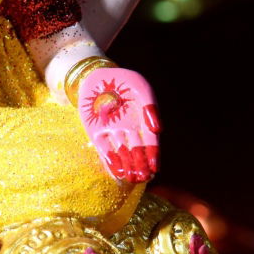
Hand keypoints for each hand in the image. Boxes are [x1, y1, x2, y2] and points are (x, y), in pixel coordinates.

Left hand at [75, 63, 159, 183]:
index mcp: (141, 121)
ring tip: (131, 178)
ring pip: (121, 153)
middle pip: (136, 152)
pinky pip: (104, 148)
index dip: (153, 155)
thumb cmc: (124, 81)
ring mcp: (112, 132)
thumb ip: (150, 107)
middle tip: (143, 177)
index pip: (150, 142)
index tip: (155, 168)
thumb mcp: (142, 88)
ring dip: (127, 166)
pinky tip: (117, 172)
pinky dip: (111, 160)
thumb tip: (158, 130)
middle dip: (140, 165)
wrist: (97, 75)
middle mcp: (128, 130)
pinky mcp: (95, 132)